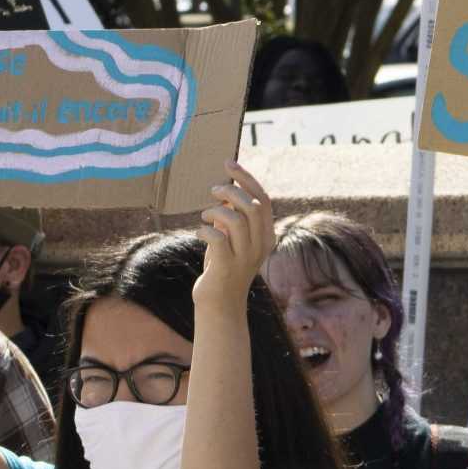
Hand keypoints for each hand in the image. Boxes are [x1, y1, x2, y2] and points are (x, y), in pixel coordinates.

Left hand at [193, 165, 272, 311]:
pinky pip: (217, 238)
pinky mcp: (227, 267)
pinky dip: (205, 229)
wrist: (220, 305)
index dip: (246, 178)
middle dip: (230, 191)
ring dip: (216, 211)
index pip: (263, 200)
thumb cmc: (224, 266)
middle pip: (252, 206)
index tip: (229, 163)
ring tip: (205, 215)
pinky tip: (200, 232)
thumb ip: (235, 216)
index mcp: (267, 236)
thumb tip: (227, 189)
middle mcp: (261, 246)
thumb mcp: (234, 239)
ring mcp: (245, 258)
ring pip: (236, 220)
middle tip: (213, 190)